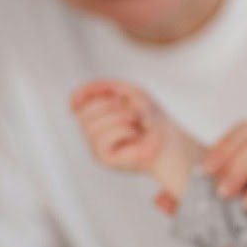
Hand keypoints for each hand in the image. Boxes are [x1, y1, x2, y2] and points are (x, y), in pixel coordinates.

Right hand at [70, 80, 201, 199]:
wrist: (169, 139)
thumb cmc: (152, 118)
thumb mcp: (132, 92)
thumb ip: (107, 86)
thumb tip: (83, 91)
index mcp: (97, 115)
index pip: (76, 103)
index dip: (85, 94)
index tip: (107, 92)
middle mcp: (93, 132)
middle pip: (82, 113)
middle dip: (108, 106)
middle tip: (130, 110)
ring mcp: (97, 147)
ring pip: (91, 127)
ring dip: (118, 118)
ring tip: (135, 121)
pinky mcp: (104, 159)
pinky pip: (101, 140)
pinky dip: (121, 131)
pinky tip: (133, 133)